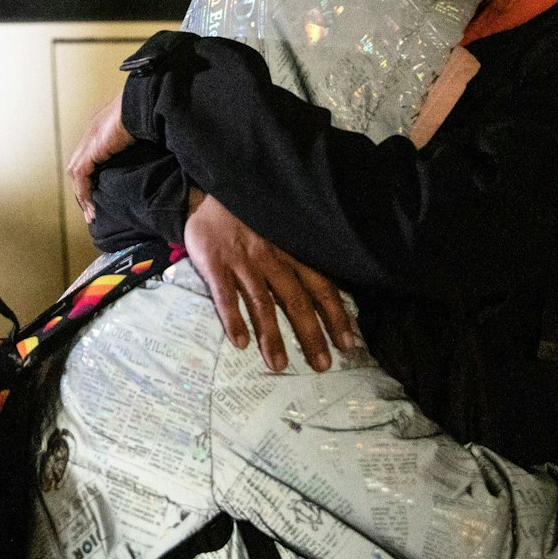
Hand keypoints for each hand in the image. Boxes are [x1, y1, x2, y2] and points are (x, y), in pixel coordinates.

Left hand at [66, 93, 133, 223]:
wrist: (140, 106)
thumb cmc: (145, 115)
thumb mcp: (139, 133)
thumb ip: (136, 143)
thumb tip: (152, 152)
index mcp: (99, 131)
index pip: (89, 160)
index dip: (92, 178)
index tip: (100, 195)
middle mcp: (90, 136)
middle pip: (79, 169)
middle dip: (84, 190)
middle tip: (92, 209)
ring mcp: (88, 143)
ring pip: (77, 175)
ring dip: (83, 195)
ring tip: (92, 213)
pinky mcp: (90, 151)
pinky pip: (81, 177)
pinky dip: (85, 192)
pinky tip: (92, 206)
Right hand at [183, 190, 356, 371]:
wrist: (209, 193)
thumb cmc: (249, 217)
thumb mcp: (281, 230)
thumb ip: (297, 258)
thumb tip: (324, 293)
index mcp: (291, 253)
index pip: (321, 287)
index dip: (336, 315)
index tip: (348, 344)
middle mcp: (271, 259)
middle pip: (296, 301)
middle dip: (311, 335)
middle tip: (322, 366)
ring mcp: (242, 262)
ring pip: (262, 303)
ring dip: (272, 336)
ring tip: (280, 365)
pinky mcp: (214, 263)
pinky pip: (225, 295)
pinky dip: (233, 319)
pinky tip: (240, 342)